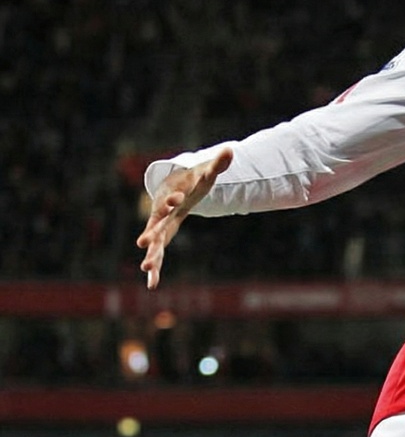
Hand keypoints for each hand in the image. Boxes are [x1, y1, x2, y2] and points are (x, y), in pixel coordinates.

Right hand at [135, 148, 233, 288]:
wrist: (175, 186)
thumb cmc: (192, 180)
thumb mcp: (206, 173)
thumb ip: (218, 164)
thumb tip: (231, 151)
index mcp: (171, 197)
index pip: (169, 200)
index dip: (171, 201)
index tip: (175, 202)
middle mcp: (162, 214)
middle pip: (155, 224)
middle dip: (151, 233)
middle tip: (142, 243)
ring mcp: (161, 227)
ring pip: (155, 243)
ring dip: (152, 255)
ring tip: (146, 269)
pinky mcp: (162, 237)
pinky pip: (159, 254)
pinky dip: (156, 269)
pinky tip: (152, 286)